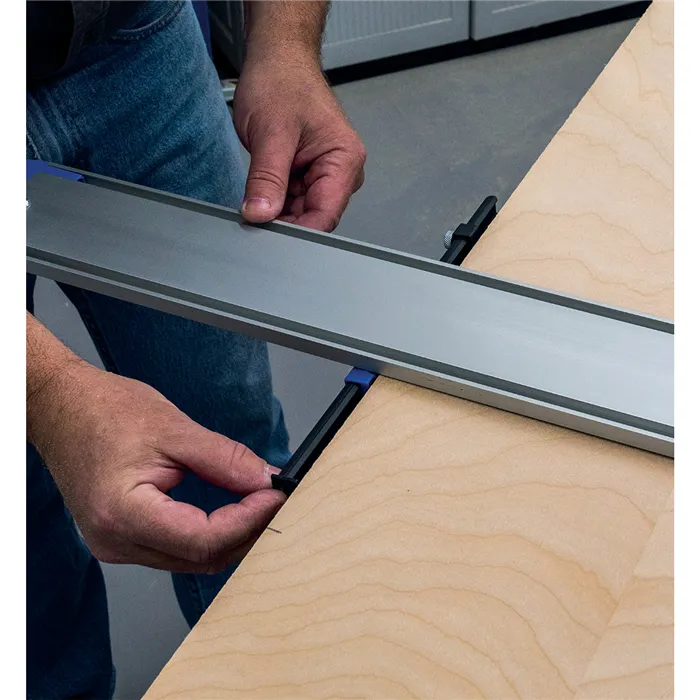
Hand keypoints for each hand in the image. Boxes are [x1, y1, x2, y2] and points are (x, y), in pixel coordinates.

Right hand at [29, 359, 285, 572]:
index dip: (248, 520)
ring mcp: (117, 545)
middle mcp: (116, 541)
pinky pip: (177, 550)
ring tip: (258, 504)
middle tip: (274, 499)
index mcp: (123, 514)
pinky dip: (209, 534)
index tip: (275, 495)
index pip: (203, 538)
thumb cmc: (105, 412)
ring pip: (192, 559)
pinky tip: (230, 512)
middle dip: (246, 531)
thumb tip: (265, 480)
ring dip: (231, 536)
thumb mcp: (174, 429)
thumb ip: (224, 458)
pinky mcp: (123, 539)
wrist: (63, 408)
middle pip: (201, 557)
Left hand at [233, 55, 365, 231]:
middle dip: (284, 221)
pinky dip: (273, 201)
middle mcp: (341, 171)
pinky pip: (290, 202)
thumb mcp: (271, 134)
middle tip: (254, 214)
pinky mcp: (307, 175)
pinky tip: (261, 190)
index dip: (297, 230)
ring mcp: (324, 175)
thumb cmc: (282, 81)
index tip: (269, 235)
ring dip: (276, 210)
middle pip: (314, 218)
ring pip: (299, 213)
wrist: (276, 59)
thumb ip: (266, 179)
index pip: (325, 215)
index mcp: (345, 160)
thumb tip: (260, 214)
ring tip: (256, 192)